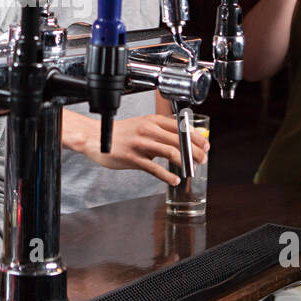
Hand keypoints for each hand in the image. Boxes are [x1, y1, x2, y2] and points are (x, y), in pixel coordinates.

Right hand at [69, 112, 208, 185]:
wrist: (94, 137)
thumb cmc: (120, 134)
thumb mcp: (141, 126)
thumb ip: (159, 133)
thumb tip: (180, 143)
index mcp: (152, 120)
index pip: (180, 127)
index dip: (196, 137)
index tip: (206, 145)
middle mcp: (147, 129)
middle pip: (178, 140)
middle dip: (195, 151)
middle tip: (203, 159)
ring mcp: (140, 144)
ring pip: (170, 152)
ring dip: (185, 161)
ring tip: (193, 169)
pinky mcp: (132, 158)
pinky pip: (154, 168)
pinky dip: (167, 175)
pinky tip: (175, 179)